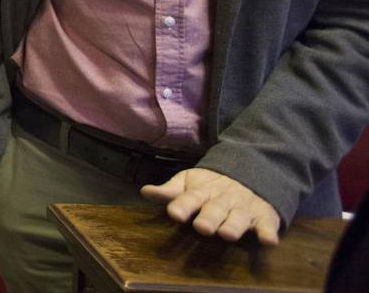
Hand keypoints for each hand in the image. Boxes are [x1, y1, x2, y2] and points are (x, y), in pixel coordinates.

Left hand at [141, 167, 280, 244]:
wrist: (249, 172)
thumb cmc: (210, 185)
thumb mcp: (189, 183)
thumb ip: (169, 191)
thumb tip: (144, 191)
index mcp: (202, 192)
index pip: (190, 198)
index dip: (182, 206)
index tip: (174, 214)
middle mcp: (223, 200)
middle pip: (215, 210)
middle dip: (209, 218)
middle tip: (202, 227)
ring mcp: (244, 208)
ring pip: (238, 218)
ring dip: (234, 226)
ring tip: (227, 234)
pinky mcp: (264, 217)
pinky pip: (267, 226)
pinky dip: (268, 233)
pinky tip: (268, 241)